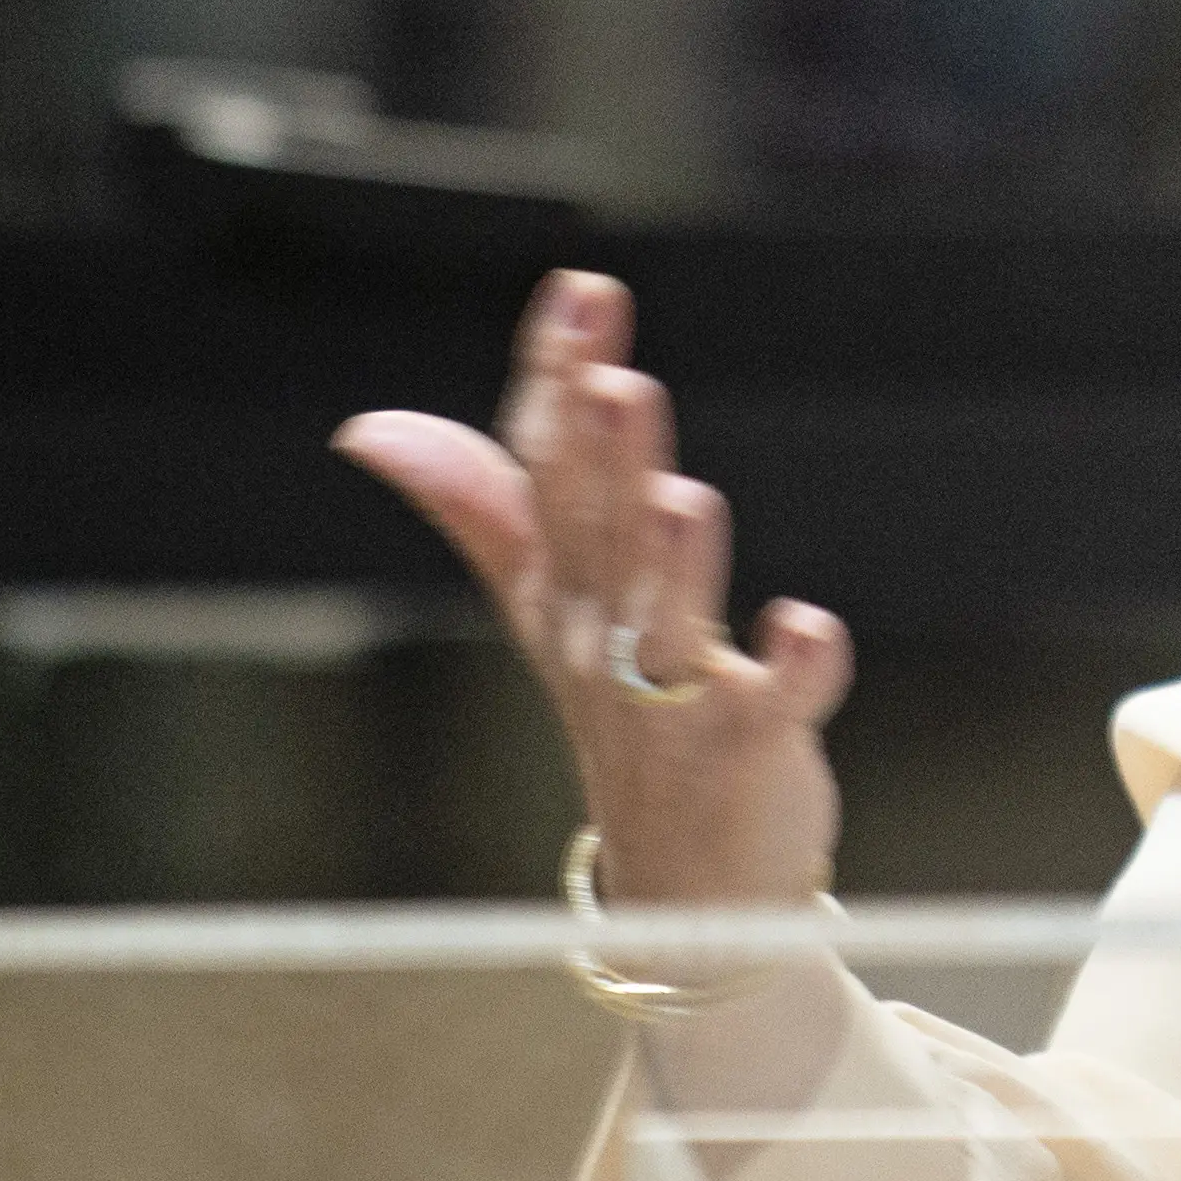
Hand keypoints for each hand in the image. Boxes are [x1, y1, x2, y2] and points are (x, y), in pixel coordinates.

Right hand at [334, 270, 851, 907]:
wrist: (686, 885)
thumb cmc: (628, 722)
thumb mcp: (549, 610)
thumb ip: (483, 508)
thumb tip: (371, 427)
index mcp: (566, 594)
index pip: (547, 477)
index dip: (559, 387)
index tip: (583, 294)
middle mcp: (608, 642)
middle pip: (603, 540)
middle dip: (607, 462)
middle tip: (615, 382)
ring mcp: (676, 703)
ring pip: (664, 627)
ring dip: (675, 567)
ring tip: (682, 499)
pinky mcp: (751, 749)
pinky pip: (773, 710)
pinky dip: (796, 673)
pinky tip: (809, 630)